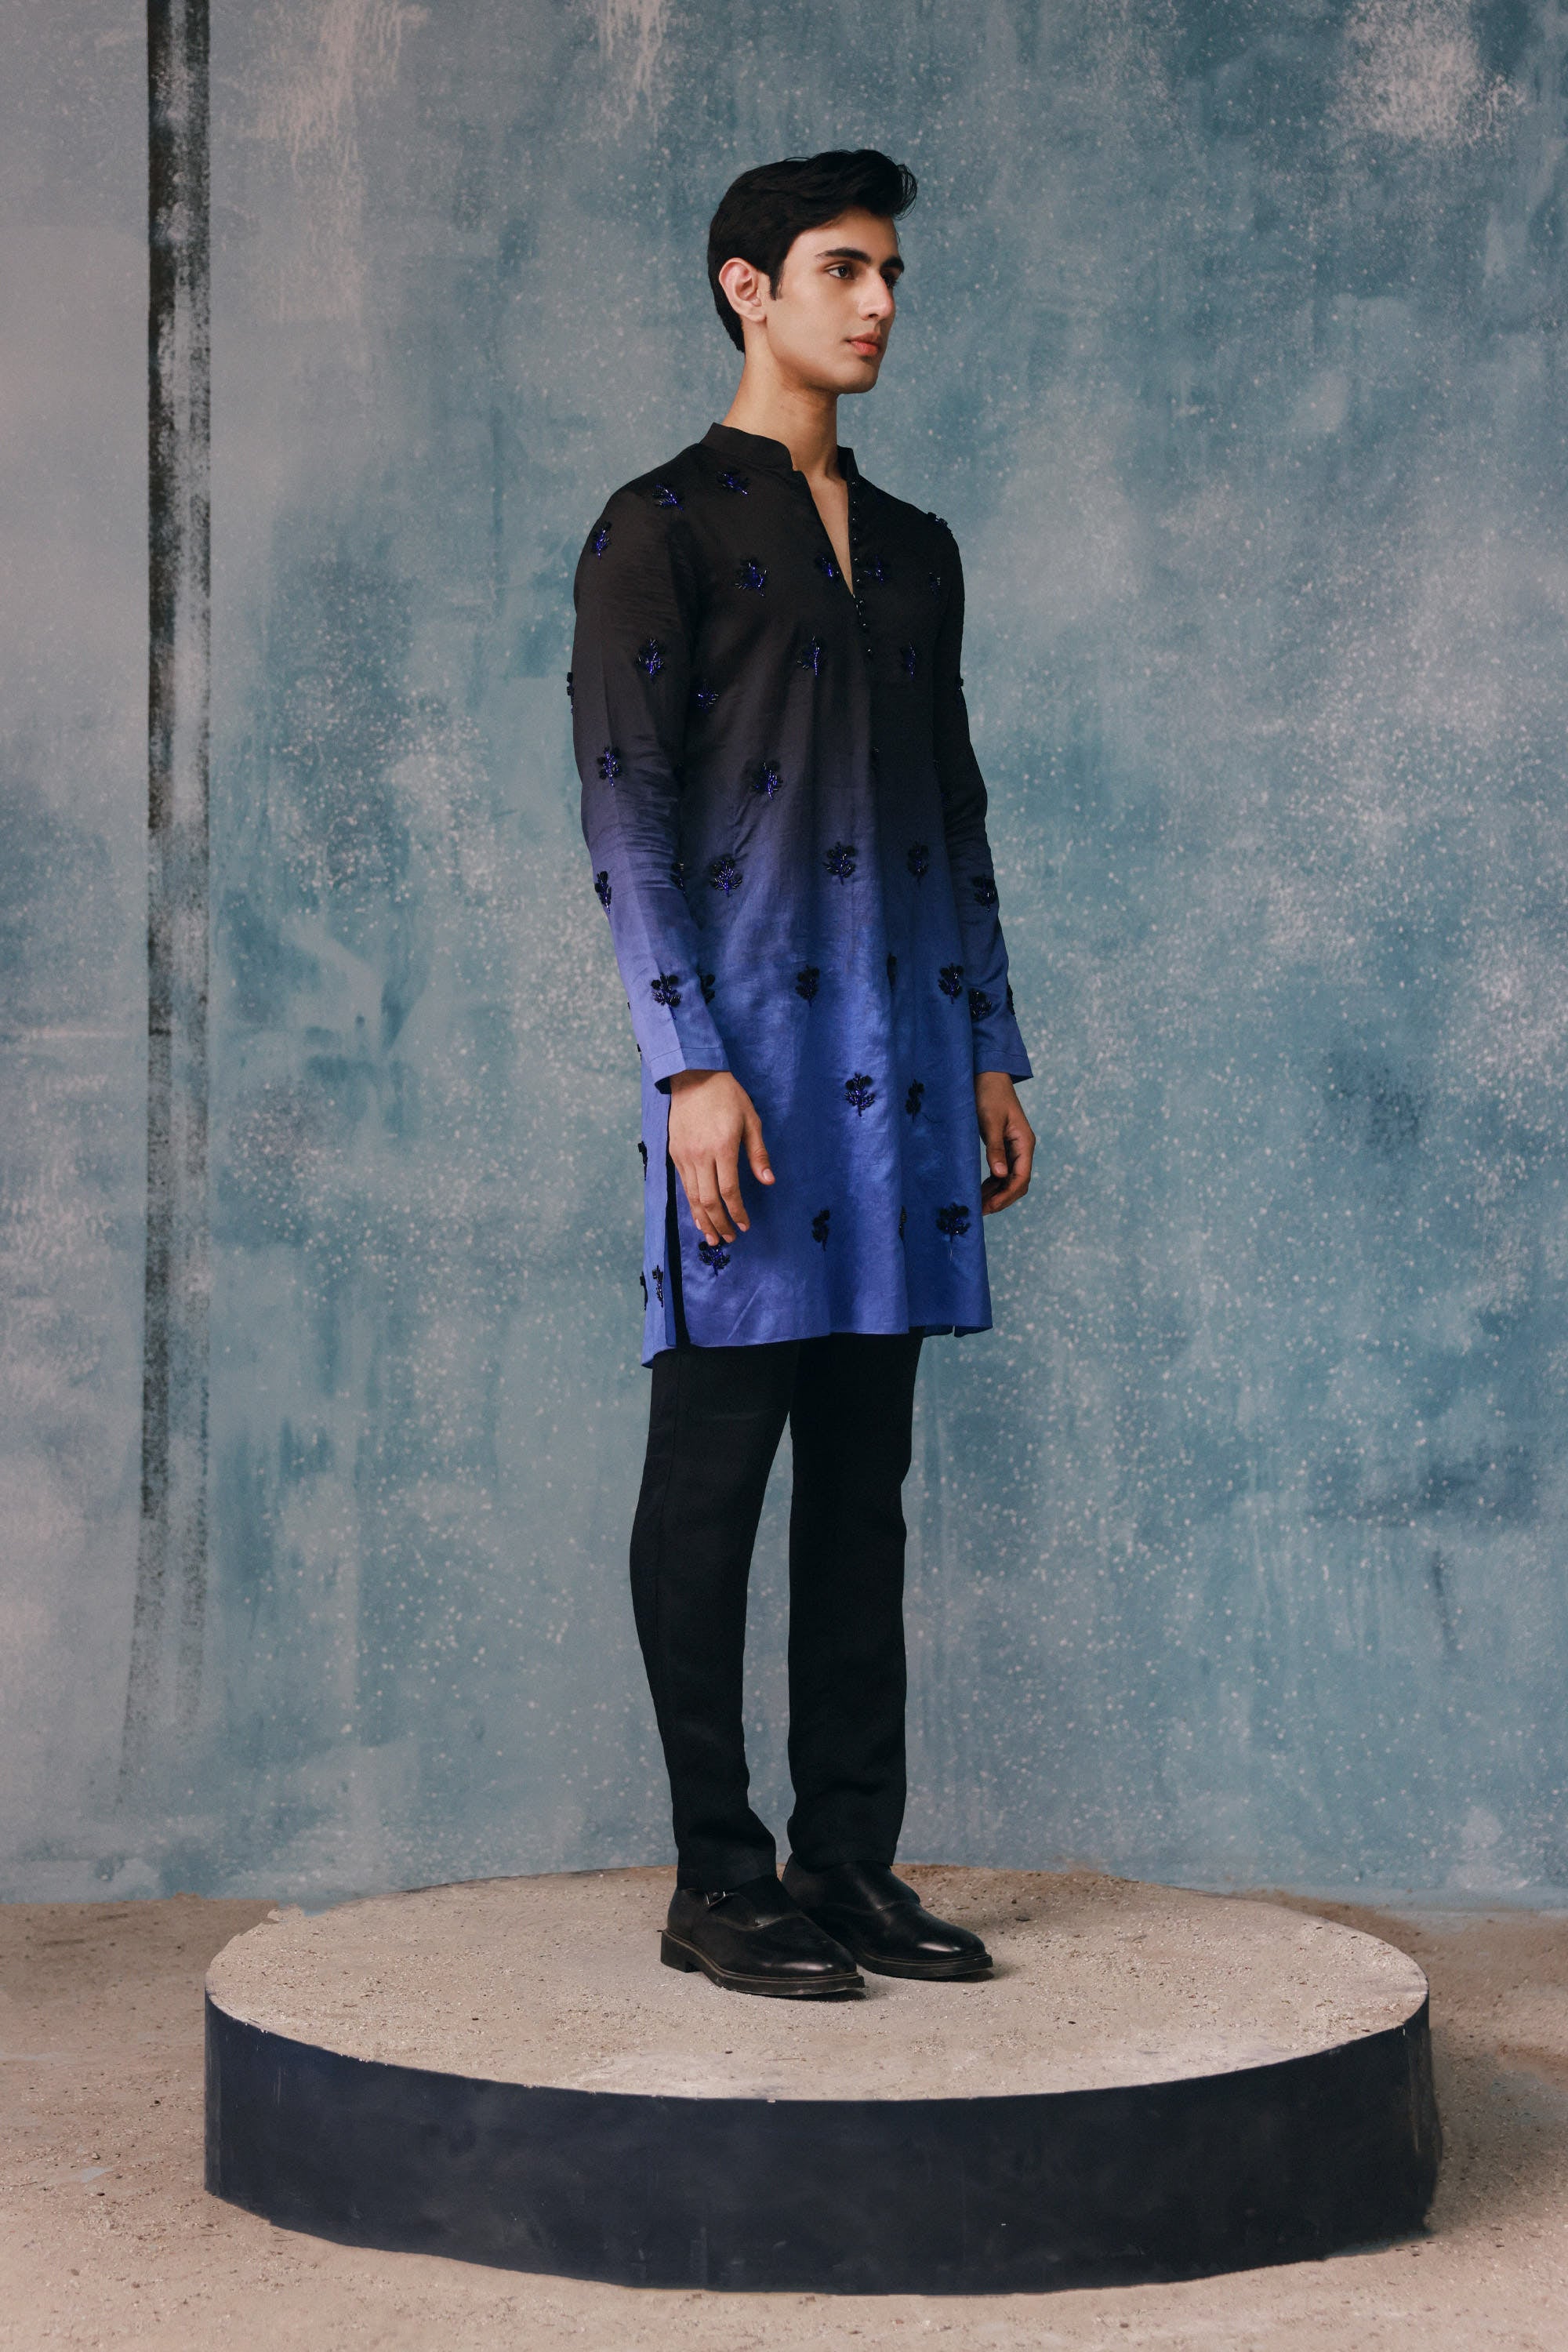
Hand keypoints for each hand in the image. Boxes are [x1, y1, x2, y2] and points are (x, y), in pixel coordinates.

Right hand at [667, 1069, 774, 1244]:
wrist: (693, 1075)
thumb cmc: (727, 1096)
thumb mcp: (751, 1120)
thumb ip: (758, 1153)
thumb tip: (768, 1181)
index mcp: (723, 1148)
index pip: (729, 1191)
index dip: (738, 1212)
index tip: (745, 1226)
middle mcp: (700, 1155)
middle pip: (708, 1200)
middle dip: (720, 1223)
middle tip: (729, 1239)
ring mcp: (684, 1155)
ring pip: (692, 1197)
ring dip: (703, 1220)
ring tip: (712, 1238)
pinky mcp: (675, 1153)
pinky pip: (684, 1185)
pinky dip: (691, 1204)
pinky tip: (698, 1216)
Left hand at [976, 1072, 1033, 1214]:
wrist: (987, 1075)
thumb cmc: (989, 1094)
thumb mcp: (990, 1121)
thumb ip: (995, 1148)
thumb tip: (999, 1175)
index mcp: (1024, 1142)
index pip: (1021, 1177)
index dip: (1006, 1195)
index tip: (988, 1206)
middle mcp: (1022, 1148)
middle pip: (1017, 1183)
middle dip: (1001, 1199)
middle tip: (980, 1210)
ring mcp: (1014, 1148)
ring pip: (1009, 1179)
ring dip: (996, 1193)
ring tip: (977, 1204)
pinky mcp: (1003, 1146)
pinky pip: (1001, 1171)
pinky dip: (992, 1183)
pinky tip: (980, 1190)